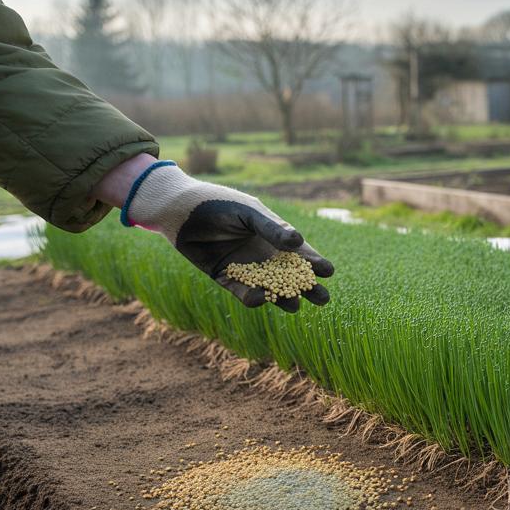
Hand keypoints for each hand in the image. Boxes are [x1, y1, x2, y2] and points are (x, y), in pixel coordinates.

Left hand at [97, 157, 332, 310]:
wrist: (180, 211)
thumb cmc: (218, 204)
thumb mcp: (249, 213)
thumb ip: (272, 229)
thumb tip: (299, 242)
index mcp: (273, 236)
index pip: (299, 253)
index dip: (314, 262)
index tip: (329, 271)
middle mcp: (262, 254)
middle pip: (290, 276)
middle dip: (307, 287)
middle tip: (323, 299)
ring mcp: (245, 268)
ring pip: (269, 288)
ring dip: (282, 297)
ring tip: (294, 304)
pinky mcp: (225, 278)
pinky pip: (241, 292)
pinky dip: (251, 297)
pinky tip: (261, 299)